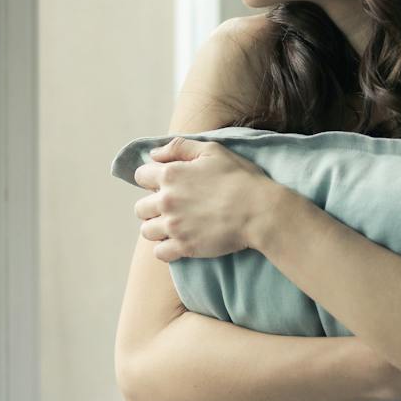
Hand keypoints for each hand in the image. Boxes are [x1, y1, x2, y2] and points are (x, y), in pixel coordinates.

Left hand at [132, 137, 275, 262]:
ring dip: (158, 228)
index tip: (165, 184)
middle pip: (140, 207)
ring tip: (175, 226)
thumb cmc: (239, 178)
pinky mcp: (184, 247)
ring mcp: (174, 226)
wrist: (259, 211)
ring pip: (147, 231)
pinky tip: (179, 242)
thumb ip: (178, 147)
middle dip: (152, 207)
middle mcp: (166, 201)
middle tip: (172, 208)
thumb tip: (153, 154)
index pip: (140, 176)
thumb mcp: (211, 150)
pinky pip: (159, 253)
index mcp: (170, 175)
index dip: (151, 179)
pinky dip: (166, 249)